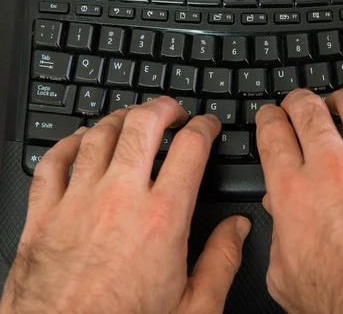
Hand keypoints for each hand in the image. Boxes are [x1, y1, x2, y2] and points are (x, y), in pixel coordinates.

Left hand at [0, 97, 250, 313]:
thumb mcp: (194, 308)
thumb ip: (222, 261)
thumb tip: (239, 229)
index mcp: (162, 219)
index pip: (190, 148)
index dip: (205, 127)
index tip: (208, 126)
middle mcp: (119, 200)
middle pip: (142, 126)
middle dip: (162, 108)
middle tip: (172, 111)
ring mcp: (77, 203)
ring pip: (98, 136)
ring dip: (119, 119)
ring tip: (132, 119)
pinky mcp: (43, 216)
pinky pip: (51, 162)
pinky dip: (68, 142)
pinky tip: (79, 140)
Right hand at [256, 89, 342, 313]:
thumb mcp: (287, 278)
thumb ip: (277, 237)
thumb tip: (280, 212)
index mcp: (295, 194)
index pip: (274, 134)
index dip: (268, 118)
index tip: (270, 117)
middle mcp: (333, 171)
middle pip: (309, 110)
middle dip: (298, 100)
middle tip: (298, 102)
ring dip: (342, 101)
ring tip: (339, 102)